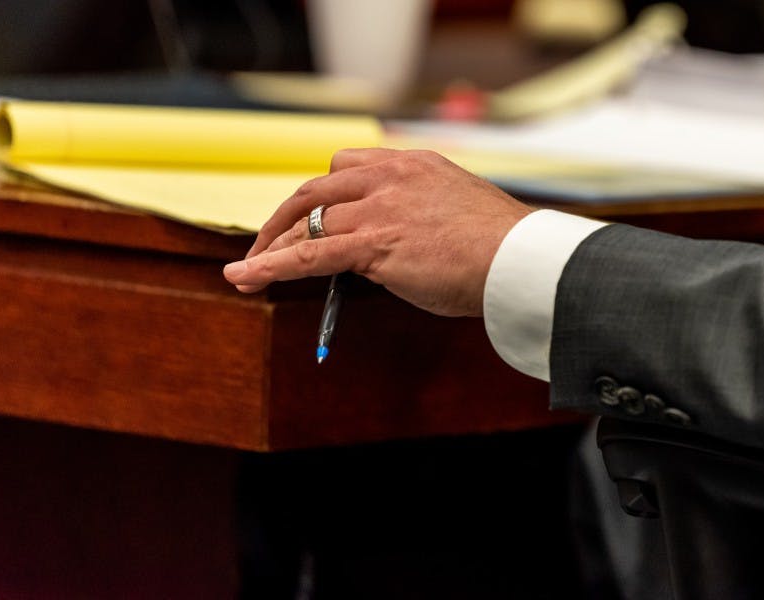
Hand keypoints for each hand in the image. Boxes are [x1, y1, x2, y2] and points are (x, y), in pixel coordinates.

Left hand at [223, 148, 532, 316]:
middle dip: (286, 216)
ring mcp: (378, 209)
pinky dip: (270, 266)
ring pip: (308, 223)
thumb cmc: (502, 247)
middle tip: (267, 241)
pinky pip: (308, 255)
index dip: (324, 190)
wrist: (518, 260)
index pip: (349, 165)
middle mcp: (390, 178)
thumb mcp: (459, 211)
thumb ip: (425, 214)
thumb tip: (404, 243)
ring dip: (272, 246)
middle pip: (317, 188)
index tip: (313, 212)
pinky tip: (245, 276)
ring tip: (248, 269)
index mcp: (413, 165)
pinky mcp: (371, 244)